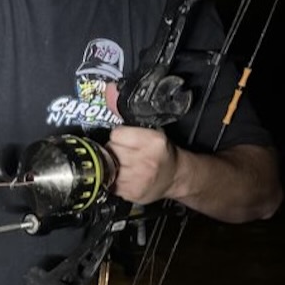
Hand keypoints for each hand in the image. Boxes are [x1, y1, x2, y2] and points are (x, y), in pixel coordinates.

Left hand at [104, 82, 178, 204]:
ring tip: (128, 164)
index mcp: (152, 142)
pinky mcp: (132, 193)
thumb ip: (127, 117)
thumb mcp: (151, 130)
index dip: (120, 136)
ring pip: (108, 166)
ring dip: (114, 164)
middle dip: (116, 150)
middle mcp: (146, 162)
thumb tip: (108, 90)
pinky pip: (111, 182)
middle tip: (128, 152)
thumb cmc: (162, 152)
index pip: (116, 135)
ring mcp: (139, 180)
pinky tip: (127, 175)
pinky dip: (115, 179)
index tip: (127, 139)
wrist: (176, 177)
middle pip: (111, 150)